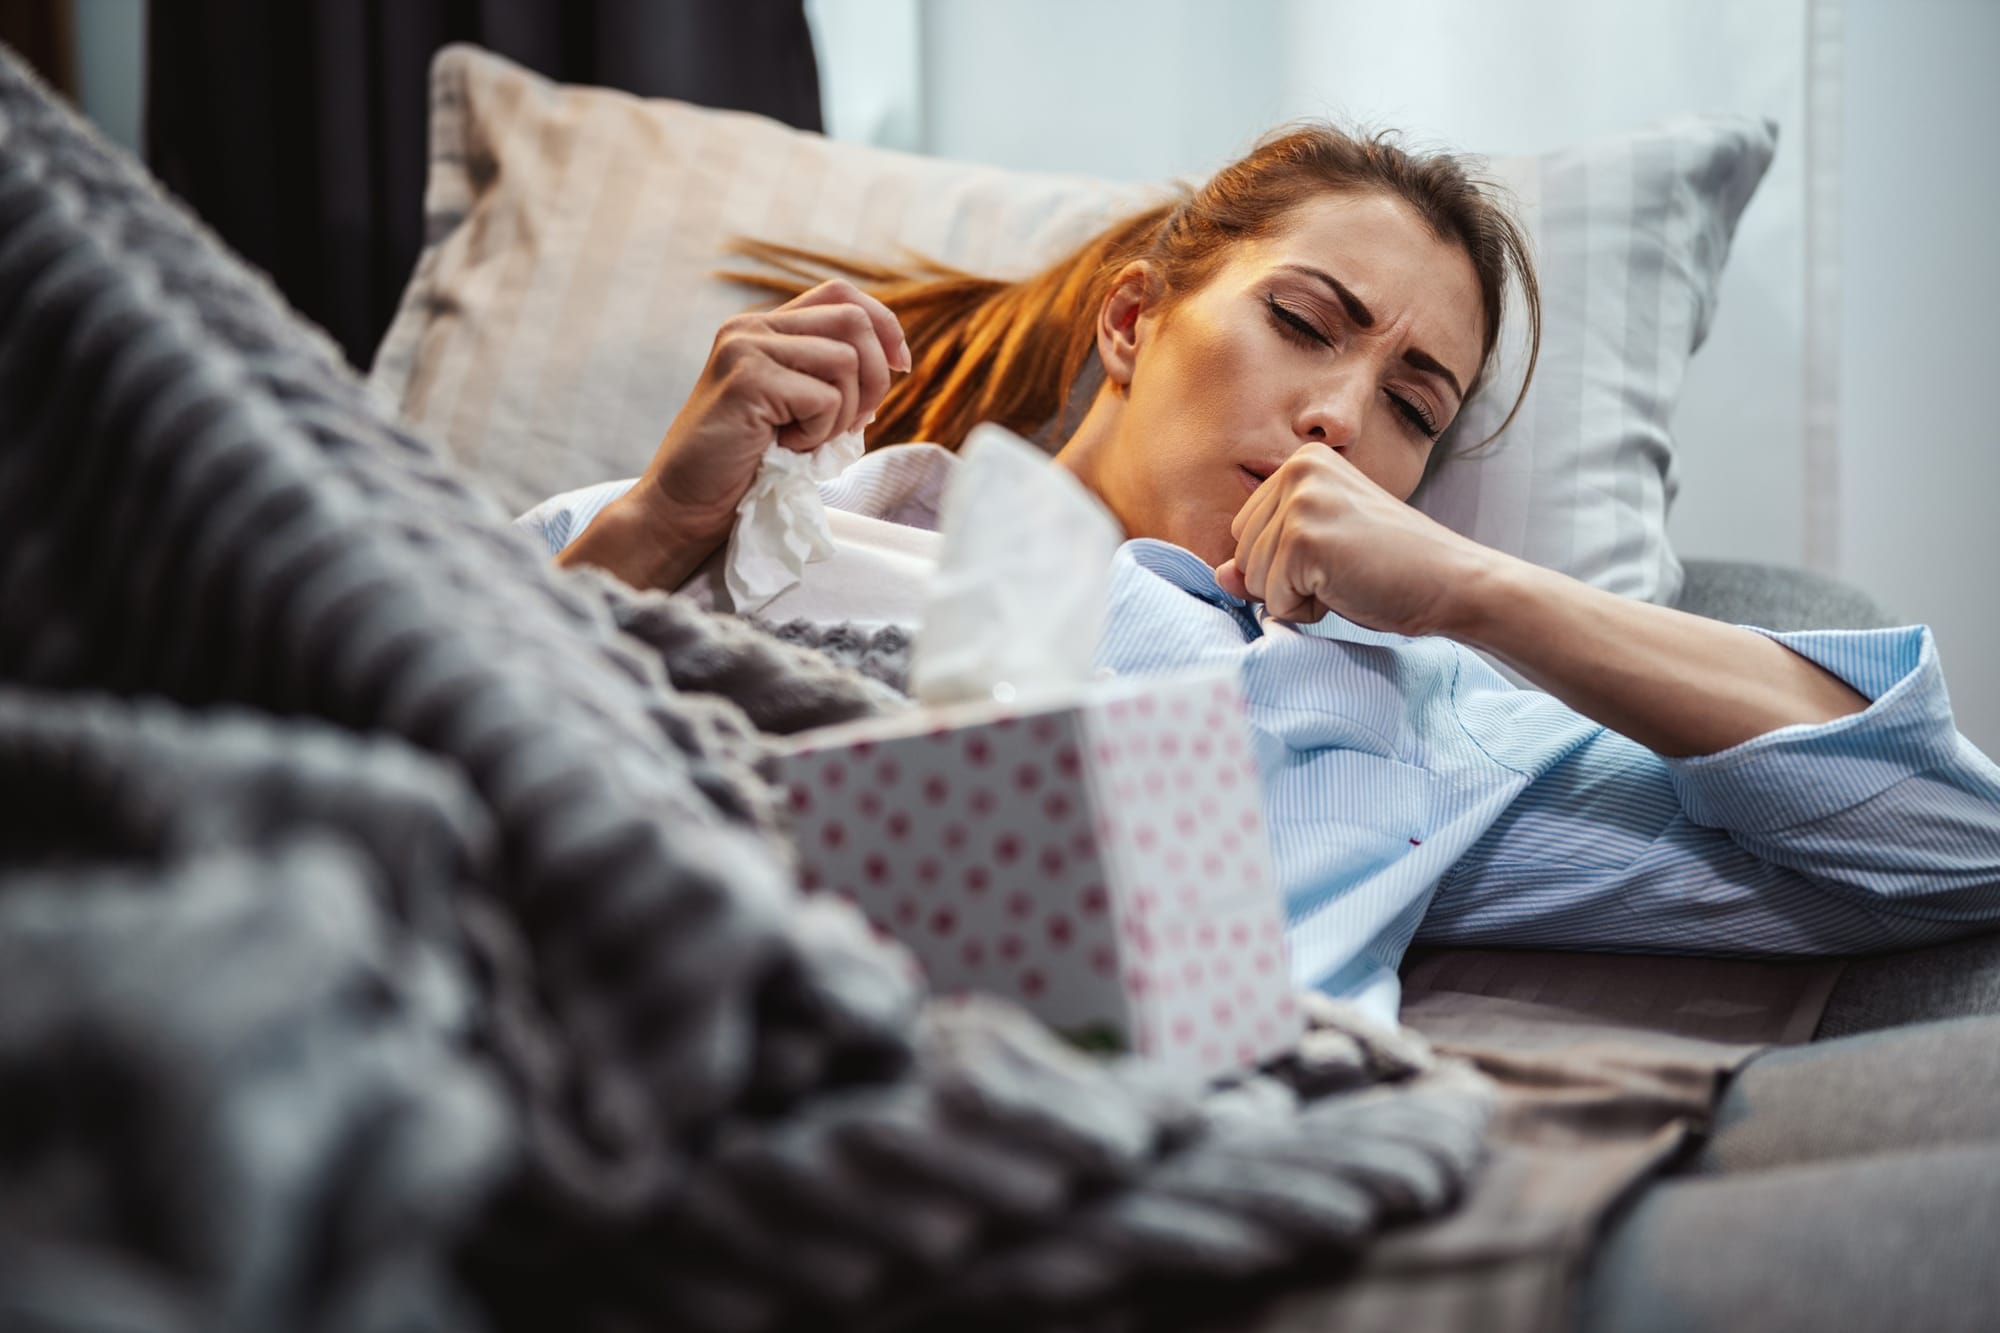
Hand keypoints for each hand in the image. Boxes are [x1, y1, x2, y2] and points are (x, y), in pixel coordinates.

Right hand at [637, 279, 910, 542]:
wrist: (686, 505)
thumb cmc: (744, 465)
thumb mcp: (796, 409)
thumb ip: (830, 378)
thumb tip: (892, 364)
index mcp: (764, 327)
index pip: (841, 295)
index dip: (884, 325)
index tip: (900, 367)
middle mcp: (752, 326)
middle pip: (855, 320)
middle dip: (875, 378)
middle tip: (855, 423)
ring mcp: (746, 348)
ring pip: (846, 360)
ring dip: (843, 413)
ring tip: (806, 439)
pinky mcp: (748, 379)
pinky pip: (824, 397)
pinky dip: (819, 433)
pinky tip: (787, 447)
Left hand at [1213, 446, 1495, 635]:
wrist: (1450, 581)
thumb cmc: (1389, 567)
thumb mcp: (1319, 553)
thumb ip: (1265, 558)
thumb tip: (1219, 576)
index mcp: (1303, 462)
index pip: (1245, 532)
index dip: (1284, 563)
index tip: (1336, 555)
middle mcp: (1298, 471)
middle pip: (1242, 554)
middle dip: (1285, 581)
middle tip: (1345, 570)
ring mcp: (1301, 502)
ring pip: (1253, 579)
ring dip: (1296, 597)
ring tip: (1347, 578)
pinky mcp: (1304, 538)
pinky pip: (1273, 598)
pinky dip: (1306, 610)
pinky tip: (1348, 589)